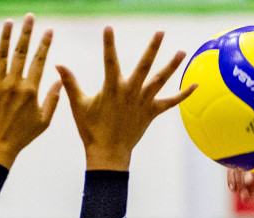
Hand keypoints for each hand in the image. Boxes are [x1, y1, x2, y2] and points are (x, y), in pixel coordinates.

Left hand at [0, 15, 60, 167]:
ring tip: (9, 22)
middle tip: (29, 17)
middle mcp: (13, 84)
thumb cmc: (22, 136)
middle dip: (26, 33)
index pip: (39, 61)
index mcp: (30, 90)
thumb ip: (53, 100)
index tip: (48, 30)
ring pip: (1, 55)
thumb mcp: (43, 121)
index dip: (44, 44)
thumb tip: (60, 81)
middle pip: (21, 53)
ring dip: (5, 37)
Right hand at [57, 28, 193, 171]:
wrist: (108, 154)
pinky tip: (195, 85)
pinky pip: (170, 103)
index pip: (110, 60)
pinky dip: (183, 95)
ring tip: (182, 51)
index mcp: (112, 88)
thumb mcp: (78, 105)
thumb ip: (70, 82)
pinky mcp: (151, 113)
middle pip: (144, 66)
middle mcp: (130, 92)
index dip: (109, 44)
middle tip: (161, 32)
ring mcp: (143, 102)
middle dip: (152, 48)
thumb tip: (57, 64)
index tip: (108, 27)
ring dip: (172, 66)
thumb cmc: (91, 130)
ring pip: (160, 81)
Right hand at [229, 160, 253, 211]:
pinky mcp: (242, 174)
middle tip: (247, 182)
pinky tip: (237, 192)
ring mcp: (250, 164)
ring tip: (245, 195)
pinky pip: (233, 174)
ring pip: (237, 165)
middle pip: (247, 155)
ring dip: (237, 178)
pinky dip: (232, 181)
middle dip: (244, 168)